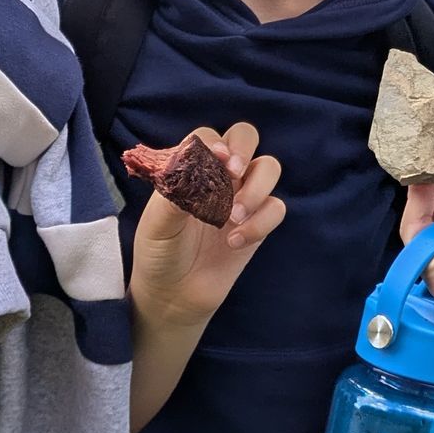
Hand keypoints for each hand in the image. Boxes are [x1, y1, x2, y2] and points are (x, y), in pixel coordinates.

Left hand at [131, 123, 285, 334]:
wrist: (172, 295)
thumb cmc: (159, 253)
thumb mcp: (157, 223)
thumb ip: (177, 192)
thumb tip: (200, 163)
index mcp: (191, 169)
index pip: (208, 137)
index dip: (214, 143)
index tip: (216, 160)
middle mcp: (219, 177)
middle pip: (245, 137)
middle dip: (244, 149)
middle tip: (233, 173)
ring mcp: (242, 198)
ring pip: (269, 168)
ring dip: (256, 187)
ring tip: (233, 215)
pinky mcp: (258, 224)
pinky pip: (276, 208)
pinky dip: (260, 222)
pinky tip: (234, 241)